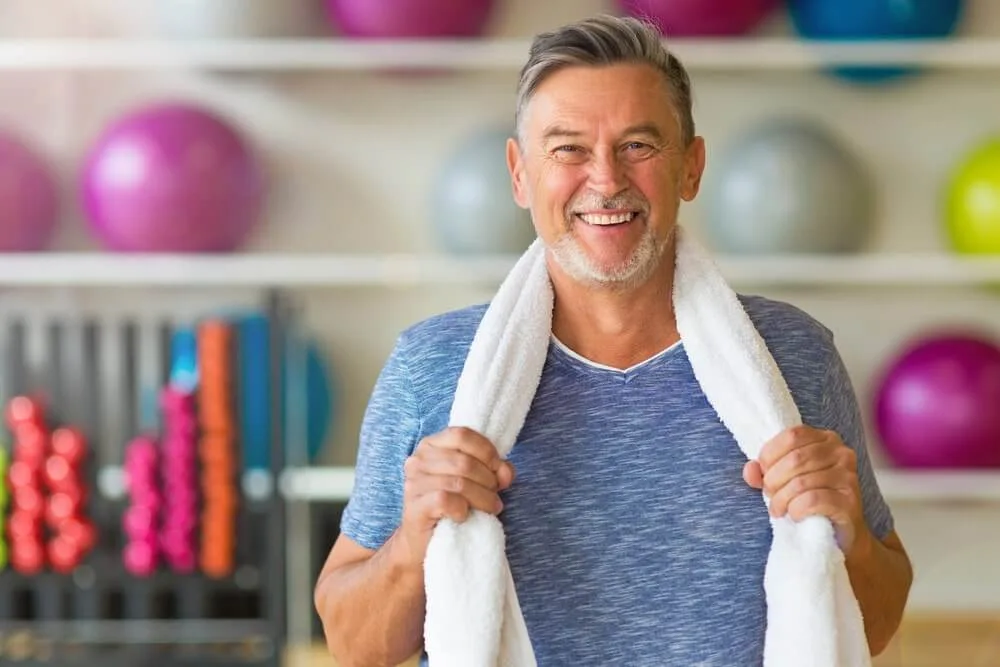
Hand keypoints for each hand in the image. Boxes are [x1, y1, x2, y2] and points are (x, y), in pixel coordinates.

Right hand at [396, 426, 514, 562]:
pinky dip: (462, 509)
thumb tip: (505, 472)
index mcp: (431, 445)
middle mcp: (418, 460)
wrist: (426, 541)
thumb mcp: (477, 481)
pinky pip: (445, 500)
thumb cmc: (453, 506)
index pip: (462, 435)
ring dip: (482, 498)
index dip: (486, 451)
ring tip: (489, 508)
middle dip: (488, 481)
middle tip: (494, 497)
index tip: (497, 470)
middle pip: (464, 462)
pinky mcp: (415, 506)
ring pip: (458, 483)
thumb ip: (494, 469)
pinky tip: (463, 516)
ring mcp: (414, 483)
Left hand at [742, 425, 866, 555]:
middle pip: (795, 459)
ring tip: (779, 508)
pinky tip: (795, 514)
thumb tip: (750, 470)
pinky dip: (796, 509)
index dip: (770, 454)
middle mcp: (841, 453)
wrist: (840, 532)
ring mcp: (848, 477)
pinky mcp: (849, 501)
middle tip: (770, 495)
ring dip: (782, 499)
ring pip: (801, 482)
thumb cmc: (810, 498)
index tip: (764, 472)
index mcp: (825, 439)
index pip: (792, 436)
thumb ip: (764, 470)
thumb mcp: (784, 478)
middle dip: (773, 480)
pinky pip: (812, 500)